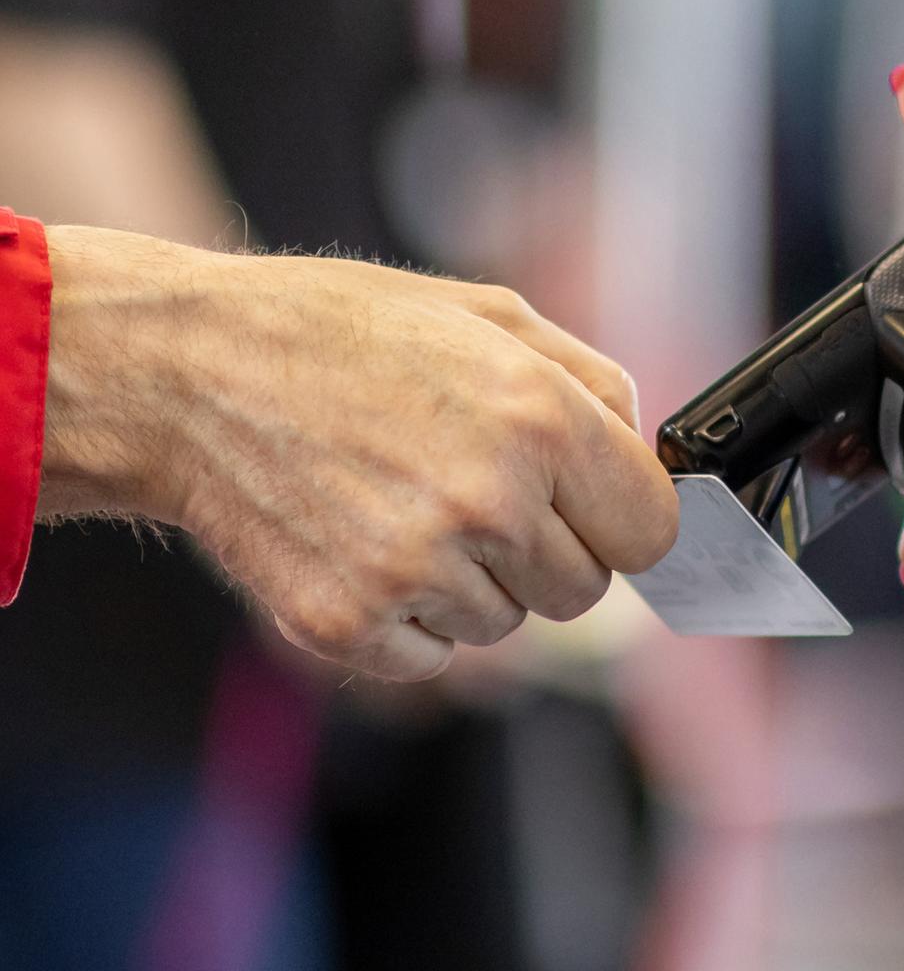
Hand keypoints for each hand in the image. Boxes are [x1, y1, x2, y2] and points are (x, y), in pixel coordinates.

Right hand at [39, 226, 678, 679]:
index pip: (651, 532)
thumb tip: (643, 453)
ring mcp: (414, 572)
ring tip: (404, 503)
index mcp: (537, 418)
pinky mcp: (349, 625)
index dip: (623, 519)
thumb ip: (592, 382)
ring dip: (475, 581)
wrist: (185, 373)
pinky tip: (365, 544)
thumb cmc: (337, 333)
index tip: (593, 509)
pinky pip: (434, 656)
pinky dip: (412, 616)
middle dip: (549, 550)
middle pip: (586, 591)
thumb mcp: (485, 314)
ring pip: (508, 626)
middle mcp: (487, 503)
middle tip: (480, 494)